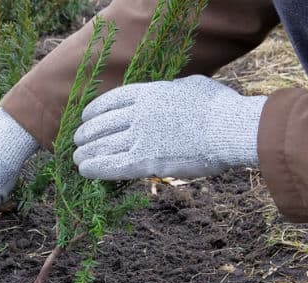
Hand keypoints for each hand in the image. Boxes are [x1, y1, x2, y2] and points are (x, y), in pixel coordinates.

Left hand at [73, 74, 266, 179]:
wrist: (229, 129)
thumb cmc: (219, 107)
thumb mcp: (192, 86)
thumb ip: (174, 90)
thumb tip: (172, 92)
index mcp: (150, 92)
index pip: (112, 100)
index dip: (95, 110)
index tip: (86, 116)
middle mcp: (139, 113)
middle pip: (103, 124)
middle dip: (87, 133)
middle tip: (77, 140)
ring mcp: (141, 137)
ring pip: (104, 145)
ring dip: (87, 152)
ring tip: (77, 157)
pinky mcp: (147, 161)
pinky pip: (113, 166)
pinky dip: (96, 168)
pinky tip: (85, 170)